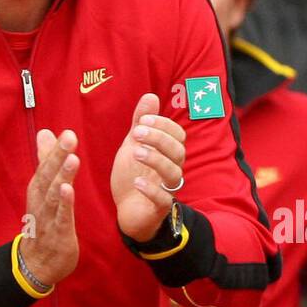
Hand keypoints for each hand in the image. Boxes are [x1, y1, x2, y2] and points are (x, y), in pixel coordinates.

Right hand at [19, 128, 79, 287]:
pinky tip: (69, 190)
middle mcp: (40, 201)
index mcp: (39, 189)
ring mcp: (47, 218)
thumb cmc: (43, 222)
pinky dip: (64, 205)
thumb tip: (44, 132)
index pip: (46, 166)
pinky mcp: (58, 235)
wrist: (36, 263)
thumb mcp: (43, 189)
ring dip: (62, 177)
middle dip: (58, 157)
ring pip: (54, 195)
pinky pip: (61, 218)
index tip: (67, 132)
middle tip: (70, 136)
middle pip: (48, 176)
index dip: (56, 150)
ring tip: (72, 159)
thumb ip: (45, 161)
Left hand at [111, 93, 185, 241]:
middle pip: (178, 151)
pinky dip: (151, 190)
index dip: (163, 125)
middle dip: (159, 139)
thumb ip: (141, 123)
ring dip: (156, 159)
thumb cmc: (134, 175)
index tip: (143, 120)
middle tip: (136, 133)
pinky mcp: (159, 208)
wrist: (127, 210)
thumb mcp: (133, 145)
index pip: (177, 135)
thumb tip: (149, 96)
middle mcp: (172, 169)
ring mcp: (168, 189)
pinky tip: (137, 182)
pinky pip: (163, 199)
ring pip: (173, 173)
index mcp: (168, 154)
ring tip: (136, 152)